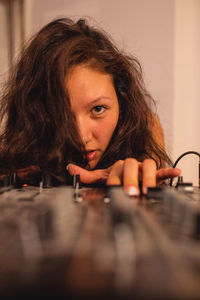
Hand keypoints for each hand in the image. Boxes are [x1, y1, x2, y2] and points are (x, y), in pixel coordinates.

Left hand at [66, 158, 180, 195]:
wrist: (129, 178)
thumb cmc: (117, 178)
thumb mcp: (102, 178)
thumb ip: (87, 175)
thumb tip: (70, 169)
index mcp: (118, 166)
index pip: (115, 169)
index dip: (114, 179)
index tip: (113, 190)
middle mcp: (131, 165)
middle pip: (130, 165)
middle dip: (130, 179)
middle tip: (130, 193)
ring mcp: (143, 168)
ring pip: (147, 164)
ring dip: (147, 176)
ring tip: (147, 189)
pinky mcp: (155, 173)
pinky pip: (162, 170)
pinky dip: (168, 171)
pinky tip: (174, 172)